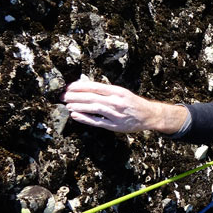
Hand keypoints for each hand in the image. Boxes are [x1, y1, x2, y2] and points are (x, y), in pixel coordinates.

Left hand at [62, 80, 187, 133]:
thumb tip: (85, 88)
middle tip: (63, 96)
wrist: (149, 115)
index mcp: (118, 91)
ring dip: (79, 106)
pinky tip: (75, 116)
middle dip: (75, 96)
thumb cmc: (132, 103)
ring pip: (94, 108)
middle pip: (92, 97)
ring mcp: (116, 114)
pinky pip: (97, 122)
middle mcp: (116, 101)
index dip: (80, 86)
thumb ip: (106, 91)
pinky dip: (85, 119)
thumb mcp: (121, 92)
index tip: (69, 87)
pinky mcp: (115, 125)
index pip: (95, 87)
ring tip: (67, 105)